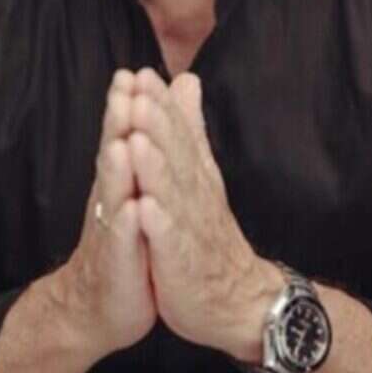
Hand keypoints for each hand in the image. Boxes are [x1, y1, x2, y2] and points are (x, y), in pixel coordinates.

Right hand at [59, 69, 156, 355]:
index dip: (128, 104)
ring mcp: (111, 229)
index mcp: (120, 178)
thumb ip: (141, 145)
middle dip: (118, 121)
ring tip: (123, 141)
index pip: (123, 134)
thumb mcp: (134, 189)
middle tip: (124, 89)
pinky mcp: (118, 262)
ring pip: (113, 193)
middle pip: (113, 152)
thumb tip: (149, 103)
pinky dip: (127, 225)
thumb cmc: (124, 239)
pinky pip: (122, 242)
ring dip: (117, 167)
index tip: (136, 70)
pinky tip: (133, 209)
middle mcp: (111, 197)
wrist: (99, 303)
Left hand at [126, 67, 282, 359]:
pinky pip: (171, 241)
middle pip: (174, 154)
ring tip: (136, 140)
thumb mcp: (200, 171)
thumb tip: (186, 78)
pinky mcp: (182, 262)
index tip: (141, 74)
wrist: (235, 298)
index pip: (177, 132)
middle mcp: (193, 194)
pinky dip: (159, 224)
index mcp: (193, 171)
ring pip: (171, 193)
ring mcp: (189, 228)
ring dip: (154, 166)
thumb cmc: (208, 230)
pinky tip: (144, 208)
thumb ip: (190, 125)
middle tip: (137, 94)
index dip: (160, 104)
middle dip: (156, 123)